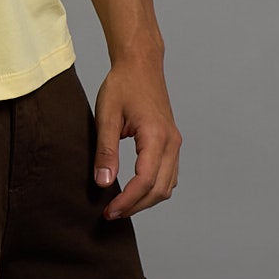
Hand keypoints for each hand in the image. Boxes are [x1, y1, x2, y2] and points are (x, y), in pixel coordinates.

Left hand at [92, 49, 180, 217]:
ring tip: (120, 206)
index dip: (127, 201)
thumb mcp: (106, 116)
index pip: (145, 181)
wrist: (140, 64)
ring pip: (167, 185)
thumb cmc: (122, 85)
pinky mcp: (172, 142)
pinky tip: (134, 191)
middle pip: (159, 190)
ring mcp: (175, 143)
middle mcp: (171, 142)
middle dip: (136, 206)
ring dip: (146, 200)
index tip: (108, 211)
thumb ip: (106, 151)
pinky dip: (154, 189)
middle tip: (110, 213)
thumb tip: (104, 183)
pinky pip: (169, 175)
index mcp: (156, 136)